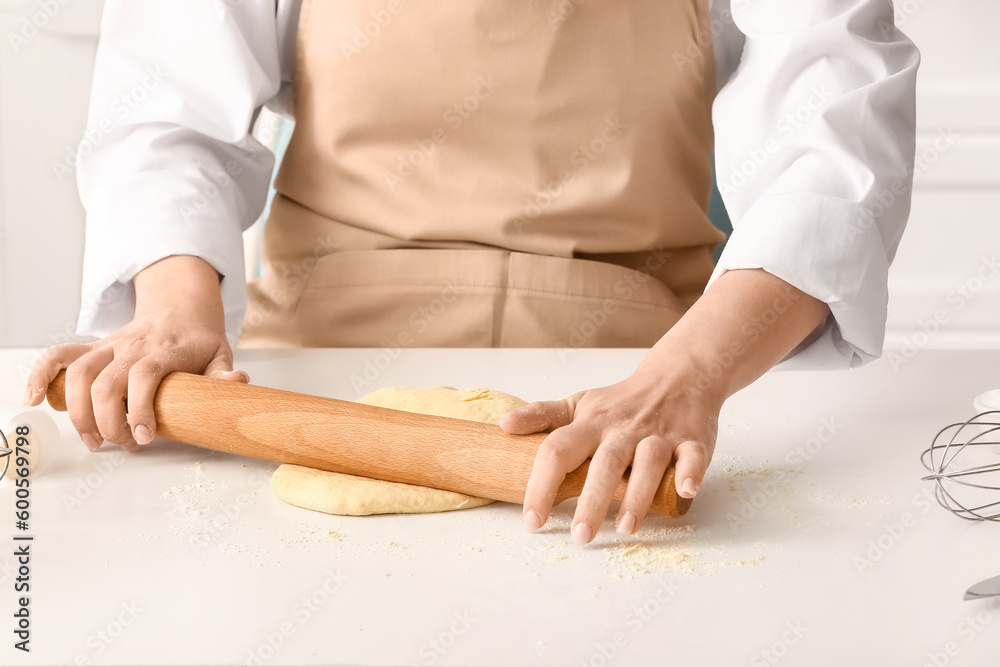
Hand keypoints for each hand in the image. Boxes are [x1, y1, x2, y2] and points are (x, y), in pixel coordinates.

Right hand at [24, 256, 246, 451]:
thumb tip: (237, 382)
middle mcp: (132, 346)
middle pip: (107, 382)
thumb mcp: (221, 353)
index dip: (140, 408)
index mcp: (164, 350)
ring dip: (78, 411)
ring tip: (93, 440)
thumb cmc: (199, 338)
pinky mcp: (95, 348)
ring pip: (79, 373)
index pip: (145, 376)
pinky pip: (60, 355)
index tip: (145, 437)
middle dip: (109, 422)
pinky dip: (41, 373)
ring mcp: (110, 346)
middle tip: (125, 445)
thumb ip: (224, 372)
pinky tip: (34, 397)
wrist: (181, 306)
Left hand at [502, 268, 830, 543]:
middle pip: (604, 464)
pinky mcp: (693, 440)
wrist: (678, 375)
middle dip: (591, 501)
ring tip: (625, 528)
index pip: (558, 451)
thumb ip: (542, 416)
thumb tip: (502, 426)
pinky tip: (684, 491)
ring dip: (637, 495)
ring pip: (648, 462)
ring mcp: (658, 435)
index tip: (532, 521)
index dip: (542, 485)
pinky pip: (693, 456)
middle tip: (579, 537)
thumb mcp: (578, 403)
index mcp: (590, 424)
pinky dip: (691, 472)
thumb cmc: (621, 401)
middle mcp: (622, 430)